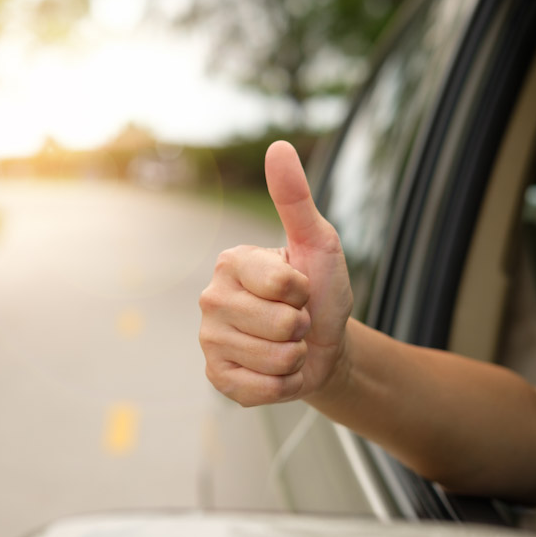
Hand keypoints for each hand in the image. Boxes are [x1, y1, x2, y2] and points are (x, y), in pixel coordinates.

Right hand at [199, 141, 353, 405]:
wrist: (326, 345)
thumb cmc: (321, 290)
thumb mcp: (317, 242)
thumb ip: (295, 198)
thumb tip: (279, 146)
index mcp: (231, 263)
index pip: (281, 284)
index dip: (305, 290)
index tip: (301, 288)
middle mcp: (210, 299)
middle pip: (279, 325)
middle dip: (302, 327)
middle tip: (296, 320)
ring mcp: (209, 340)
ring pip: (272, 359)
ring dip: (294, 357)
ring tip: (288, 344)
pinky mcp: (216, 377)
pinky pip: (258, 389)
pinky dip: (281, 385)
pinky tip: (276, 370)